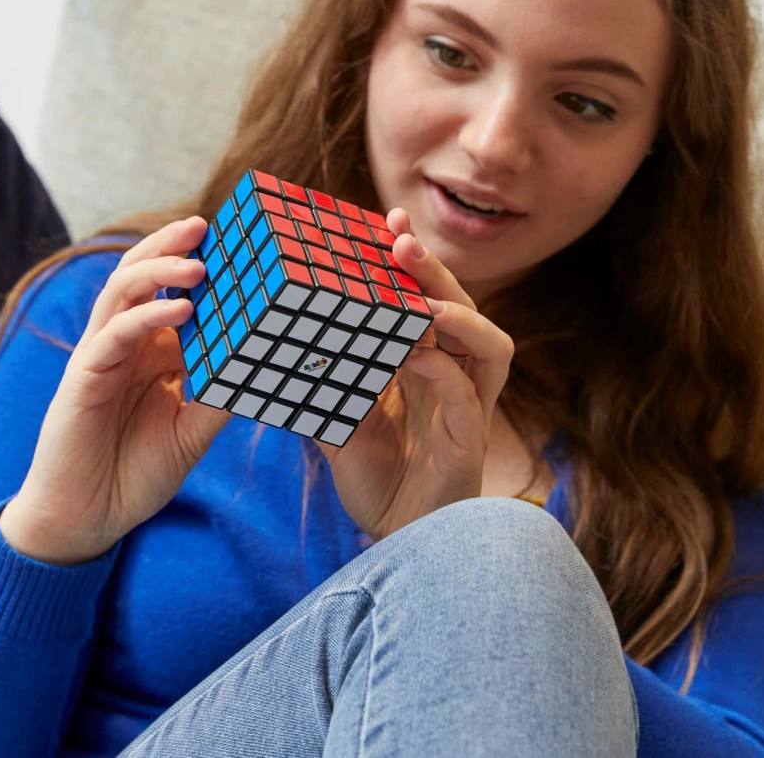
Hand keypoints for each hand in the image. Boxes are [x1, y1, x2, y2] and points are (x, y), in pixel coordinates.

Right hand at [0, 216, 230, 563]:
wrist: (87, 519)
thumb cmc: (137, 472)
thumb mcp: (192, 430)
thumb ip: (218, 395)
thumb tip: (265, 366)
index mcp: (151, 350)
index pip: (174, 293)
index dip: (199, 266)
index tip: (235, 243)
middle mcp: (126, 342)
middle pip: (141, 276)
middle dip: (170, 247)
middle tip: (205, 224)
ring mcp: (101, 355)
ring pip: (122, 292)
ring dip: (158, 271)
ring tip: (198, 262)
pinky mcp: (83, 376)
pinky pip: (113, 335)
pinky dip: (145, 317)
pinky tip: (181, 311)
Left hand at [315, 207, 513, 541]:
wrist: (397, 541)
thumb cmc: (376, 479)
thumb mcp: (338, 419)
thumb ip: (322, 383)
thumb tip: (276, 345)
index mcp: (426, 365)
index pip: (425, 301)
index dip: (410, 263)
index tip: (385, 222)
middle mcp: (455, 377)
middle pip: (462, 308)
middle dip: (434, 271)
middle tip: (400, 237)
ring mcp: (468, 406)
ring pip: (487, 343)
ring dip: (456, 312)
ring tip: (419, 291)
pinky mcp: (470, 439)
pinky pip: (467, 393)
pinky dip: (444, 369)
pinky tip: (415, 354)